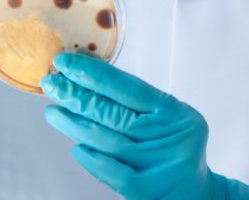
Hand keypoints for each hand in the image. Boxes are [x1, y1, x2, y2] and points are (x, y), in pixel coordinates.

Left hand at [41, 53, 248, 199]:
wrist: (197, 194)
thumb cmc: (178, 150)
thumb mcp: (172, 120)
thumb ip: (140, 106)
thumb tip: (91, 86)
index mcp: (172, 112)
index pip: (127, 87)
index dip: (93, 73)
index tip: (66, 62)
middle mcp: (165, 134)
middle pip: (112, 112)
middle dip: (76, 95)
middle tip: (50, 83)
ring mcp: (154, 163)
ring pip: (106, 139)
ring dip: (74, 125)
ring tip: (53, 112)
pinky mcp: (144, 190)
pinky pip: (110, 171)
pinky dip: (91, 158)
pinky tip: (75, 147)